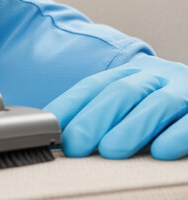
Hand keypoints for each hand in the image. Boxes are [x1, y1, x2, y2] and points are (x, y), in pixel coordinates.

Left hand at [44, 54, 187, 159]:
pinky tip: (160, 151)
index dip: (70, 105)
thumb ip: (99, 115)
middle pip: (121, 92)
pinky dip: (176, 135)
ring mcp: (182, 89)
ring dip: (131, 128)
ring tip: (110, 150)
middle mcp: (154, 77)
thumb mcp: (127, 105)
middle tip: (76, 144)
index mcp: (129, 74)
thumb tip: (61, 137)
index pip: (93, 86)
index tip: (50, 127)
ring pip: (158, 103)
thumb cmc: (157, 108)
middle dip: (95, 119)